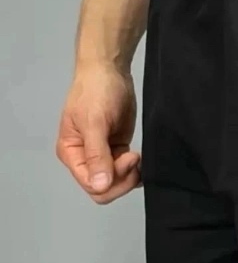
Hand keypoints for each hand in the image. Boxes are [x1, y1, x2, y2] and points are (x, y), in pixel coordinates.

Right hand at [56, 63, 140, 203]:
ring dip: (131, 175)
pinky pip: (126, 172)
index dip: (112, 180)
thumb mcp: (94, 122)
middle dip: (122, 179)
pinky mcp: (117, 151)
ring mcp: (102, 156)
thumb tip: (100, 185)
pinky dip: (136, 170)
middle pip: (104, 190)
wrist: (109, 72)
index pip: (91, 185)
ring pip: (117, 183)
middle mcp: (85, 159)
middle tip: (135, 158)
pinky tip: (141, 159)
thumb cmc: (96, 91)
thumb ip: (96, 155)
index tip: (127, 157)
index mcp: (72, 154)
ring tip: (137, 155)